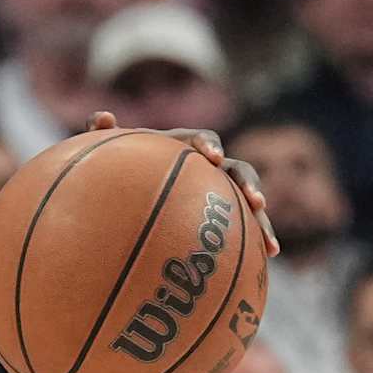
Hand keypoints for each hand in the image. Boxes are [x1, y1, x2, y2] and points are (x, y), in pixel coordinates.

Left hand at [89, 114, 278, 260]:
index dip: (208, 145)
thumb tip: (101, 116)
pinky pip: (246, 225)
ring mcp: (220, 191)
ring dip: (262, 216)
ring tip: (270, 240)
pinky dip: (259, 236)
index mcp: (184, 147)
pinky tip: (271, 255)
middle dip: (247, 183)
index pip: (201, 140)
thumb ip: (101, 135)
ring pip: (248, 198)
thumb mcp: (108, 156)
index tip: (209, 157)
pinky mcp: (226, 214)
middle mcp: (209, 167)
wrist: (129, 192)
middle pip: (237, 168)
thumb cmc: (119, 171)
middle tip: (255, 200)